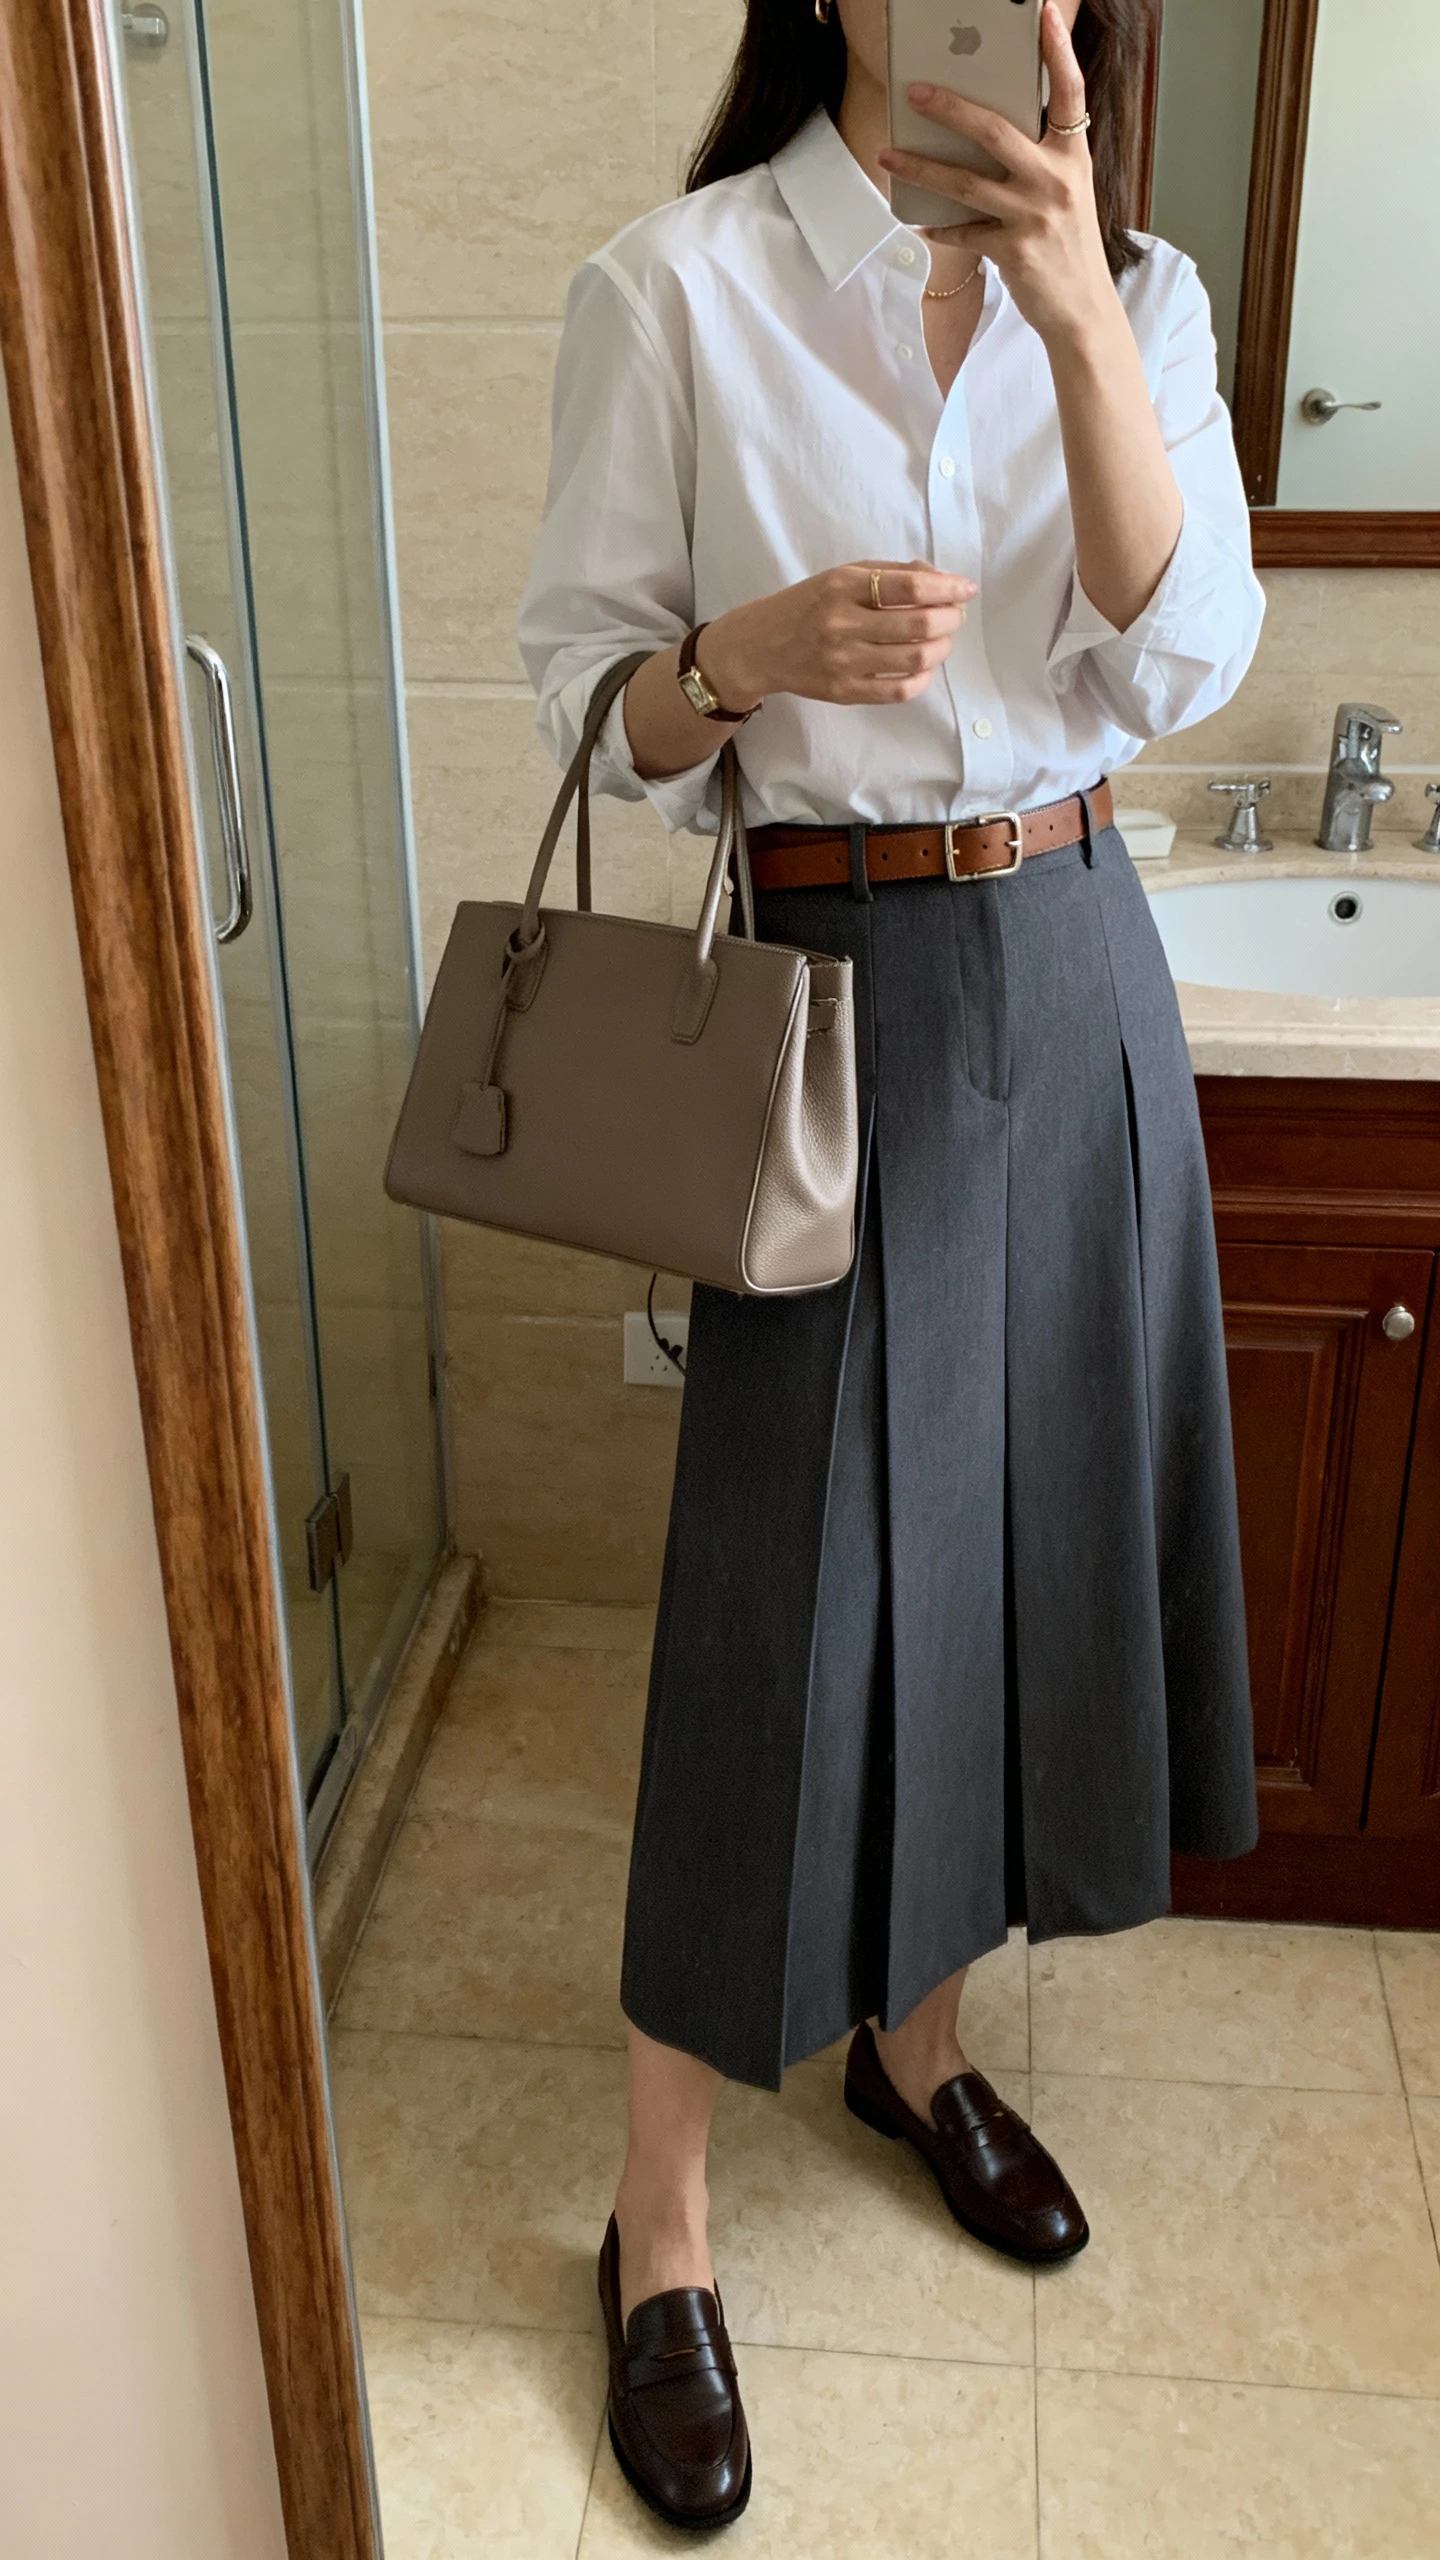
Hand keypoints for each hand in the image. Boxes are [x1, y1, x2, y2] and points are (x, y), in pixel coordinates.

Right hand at [701, 560, 975, 709]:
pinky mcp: (844, 691)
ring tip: (942, 639)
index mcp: (842, 586)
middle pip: (918, 624)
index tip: (966, 589)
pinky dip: (921, 678)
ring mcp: (843, 661)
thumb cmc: (808, 605)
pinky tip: (923, 667)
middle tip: (955, 615)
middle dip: (950, 618)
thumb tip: (940, 578)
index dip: (947, 587)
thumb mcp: (842, 576)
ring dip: (941, 648)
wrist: (760, 647)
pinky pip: (898, 691)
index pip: (909, 585)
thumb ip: (890, 574)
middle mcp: (842, 623)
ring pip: (914, 659)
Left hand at [878, 2, 1115, 351]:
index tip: (1045, 13)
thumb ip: (1037, 159)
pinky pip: (964, 231)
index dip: (1059, 50)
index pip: (1070, 91)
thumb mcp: (1066, 192)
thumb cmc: (1068, 246)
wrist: (1083, 310)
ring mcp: (1035, 216)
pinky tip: (919, 220)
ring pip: (966, 182)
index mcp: (1073, 156)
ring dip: (920, 166)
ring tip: (887, 153)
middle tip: (915, 91)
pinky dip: (939, 226)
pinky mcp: (1014, 251)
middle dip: (950, 107)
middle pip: (995, 131)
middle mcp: (1056, 180)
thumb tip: (983, 132)